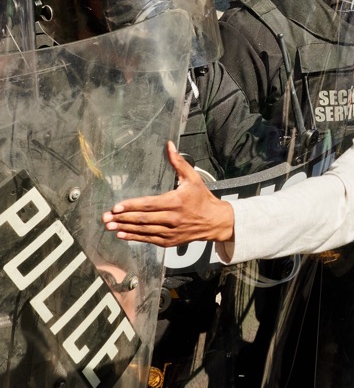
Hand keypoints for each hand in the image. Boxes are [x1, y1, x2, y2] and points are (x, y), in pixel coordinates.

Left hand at [103, 141, 234, 246]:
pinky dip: (134, 237)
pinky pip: (148, 239)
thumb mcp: (193, 178)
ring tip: (109, 226)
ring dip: (125, 228)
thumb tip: (169, 146)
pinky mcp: (169, 241)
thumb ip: (179, 163)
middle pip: (143, 219)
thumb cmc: (202, 198)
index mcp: (176, 201)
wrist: (214, 221)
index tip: (116, 207)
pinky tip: (122, 234)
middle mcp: (172, 218)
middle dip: (122, 218)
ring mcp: (170, 232)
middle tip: (105, 218)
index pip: (149, 204)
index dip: (132, 206)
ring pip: (144, 230)